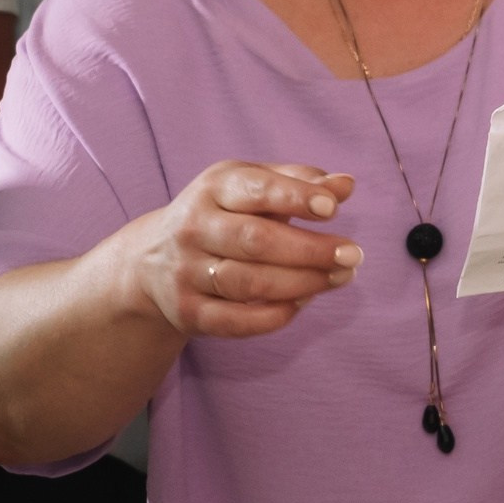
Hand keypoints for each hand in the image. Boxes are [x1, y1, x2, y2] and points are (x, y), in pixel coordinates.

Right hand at [131, 161, 361, 339]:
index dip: (296, 198)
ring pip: (249, 283)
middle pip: (256, 241)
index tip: (333, 209)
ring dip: (303, 283)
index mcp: (215, 188)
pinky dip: (273, 316)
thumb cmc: (226, 213)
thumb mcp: (255, 183)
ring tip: (341, 277)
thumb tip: (346, 185)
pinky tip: (304, 302)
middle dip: (311, 250)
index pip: (256, 190)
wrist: (151, 260)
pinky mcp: (187, 312)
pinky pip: (234, 321)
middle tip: (353, 255)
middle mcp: (194, 228)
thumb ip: (301, 181)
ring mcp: (186, 272)